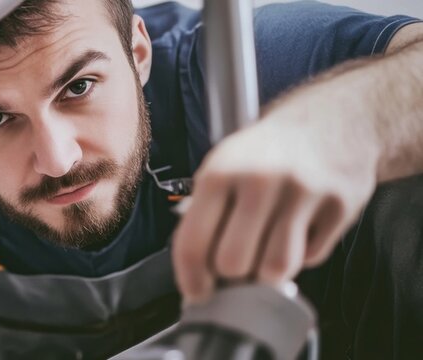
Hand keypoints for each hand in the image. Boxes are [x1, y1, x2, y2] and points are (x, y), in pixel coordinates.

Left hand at [172, 108, 378, 303]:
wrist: (331, 119)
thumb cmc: (266, 152)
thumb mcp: (222, 166)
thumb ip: (203, 213)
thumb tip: (193, 269)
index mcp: (220, 172)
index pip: (193, 244)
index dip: (191, 278)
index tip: (197, 293)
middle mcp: (260, 180)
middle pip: (234, 264)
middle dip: (232, 275)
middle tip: (237, 266)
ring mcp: (303, 192)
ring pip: (275, 269)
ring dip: (268, 271)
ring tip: (266, 250)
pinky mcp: (340, 205)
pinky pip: (312, 257)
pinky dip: (303, 255)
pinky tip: (299, 230)